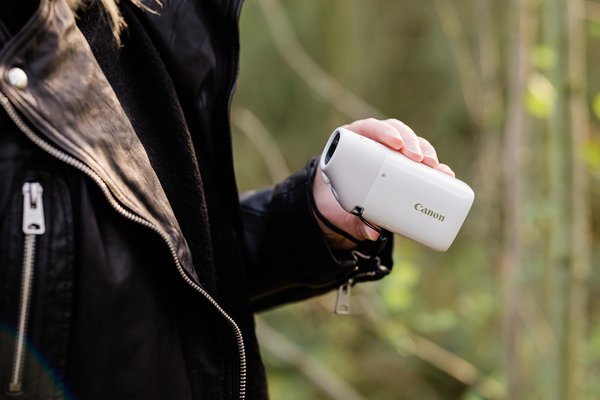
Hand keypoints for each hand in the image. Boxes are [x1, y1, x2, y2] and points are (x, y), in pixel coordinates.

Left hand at [312, 118, 454, 248]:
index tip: (397, 145)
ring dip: (426, 151)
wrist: (334, 208)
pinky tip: (445, 173)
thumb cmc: (331, 203)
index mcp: (351, 144)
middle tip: (419, 160)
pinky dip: (432, 166)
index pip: (369, 129)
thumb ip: (352, 222)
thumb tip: (372, 233)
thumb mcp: (338, 211)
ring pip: (410, 145)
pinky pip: (418, 161)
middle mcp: (372, 144)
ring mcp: (388, 154)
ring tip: (435, 167)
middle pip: (395, 133)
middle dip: (411, 142)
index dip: (385, 131)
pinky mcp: (400, 167)